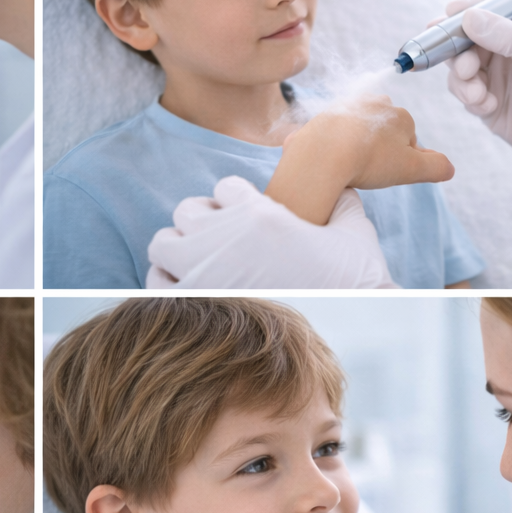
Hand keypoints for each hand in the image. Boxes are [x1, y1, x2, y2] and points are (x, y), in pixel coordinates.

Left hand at [147, 175, 397, 288]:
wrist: (347, 325)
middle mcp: (224, 235)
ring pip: (164, 242)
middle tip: (223, 246)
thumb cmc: (354, 283)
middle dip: (203, 225)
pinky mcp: (190, 304)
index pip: (225, 188)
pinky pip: (157, 283)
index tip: (249, 226)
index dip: (238, 204)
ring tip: (202, 267)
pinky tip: (194, 293)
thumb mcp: (355, 234)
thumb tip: (343, 187)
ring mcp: (202, 269)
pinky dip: (170, 285)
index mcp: (257, 212)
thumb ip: (342, 204)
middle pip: (188, 211)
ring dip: (179, 251)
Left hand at [304, 94, 455, 191]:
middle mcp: (376, 103)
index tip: (386, 171)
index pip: (408, 140)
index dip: (400, 160)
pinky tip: (332, 158)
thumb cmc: (368, 160)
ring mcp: (348, 106)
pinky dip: (335, 145)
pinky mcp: (324, 115)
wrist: (321, 153)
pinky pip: (335, 133)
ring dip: (357, 146)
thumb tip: (449, 168)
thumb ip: (435, 167)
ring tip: (348, 164)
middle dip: (378, 150)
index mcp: (401, 115)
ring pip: (360, 131)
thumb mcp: (411, 169)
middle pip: (384, 133)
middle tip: (367, 168)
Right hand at [441, 0, 511, 214]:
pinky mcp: (484, 99)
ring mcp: (492, 73)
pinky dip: (470, 98)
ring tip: (478, 93)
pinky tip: (490, 106)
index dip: (466, 6)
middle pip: (462, 35)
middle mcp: (503, 46)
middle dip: (456, 49)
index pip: (488, 4)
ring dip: (462, 79)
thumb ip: (507, 36)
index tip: (451, 14)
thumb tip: (468, 18)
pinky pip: (462, 92)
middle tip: (465, 66)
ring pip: (457, 66)